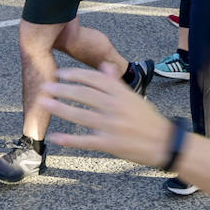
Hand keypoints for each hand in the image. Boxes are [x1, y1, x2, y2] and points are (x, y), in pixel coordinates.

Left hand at [39, 64, 173, 168]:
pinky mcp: (110, 144)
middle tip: (45, 86)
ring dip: (60, 109)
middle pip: (84, 94)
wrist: (165, 143)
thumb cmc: (148, 119)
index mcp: (122, 93)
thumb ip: (116, 83)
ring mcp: (113, 126)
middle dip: (62, 89)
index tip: (60, 73)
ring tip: (44, 104)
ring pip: (81, 115)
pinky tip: (56, 137)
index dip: (75, 74)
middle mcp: (116, 107)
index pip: (94, 79)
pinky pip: (86, 141)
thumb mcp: (134, 97)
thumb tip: (104, 66)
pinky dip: (70, 139)